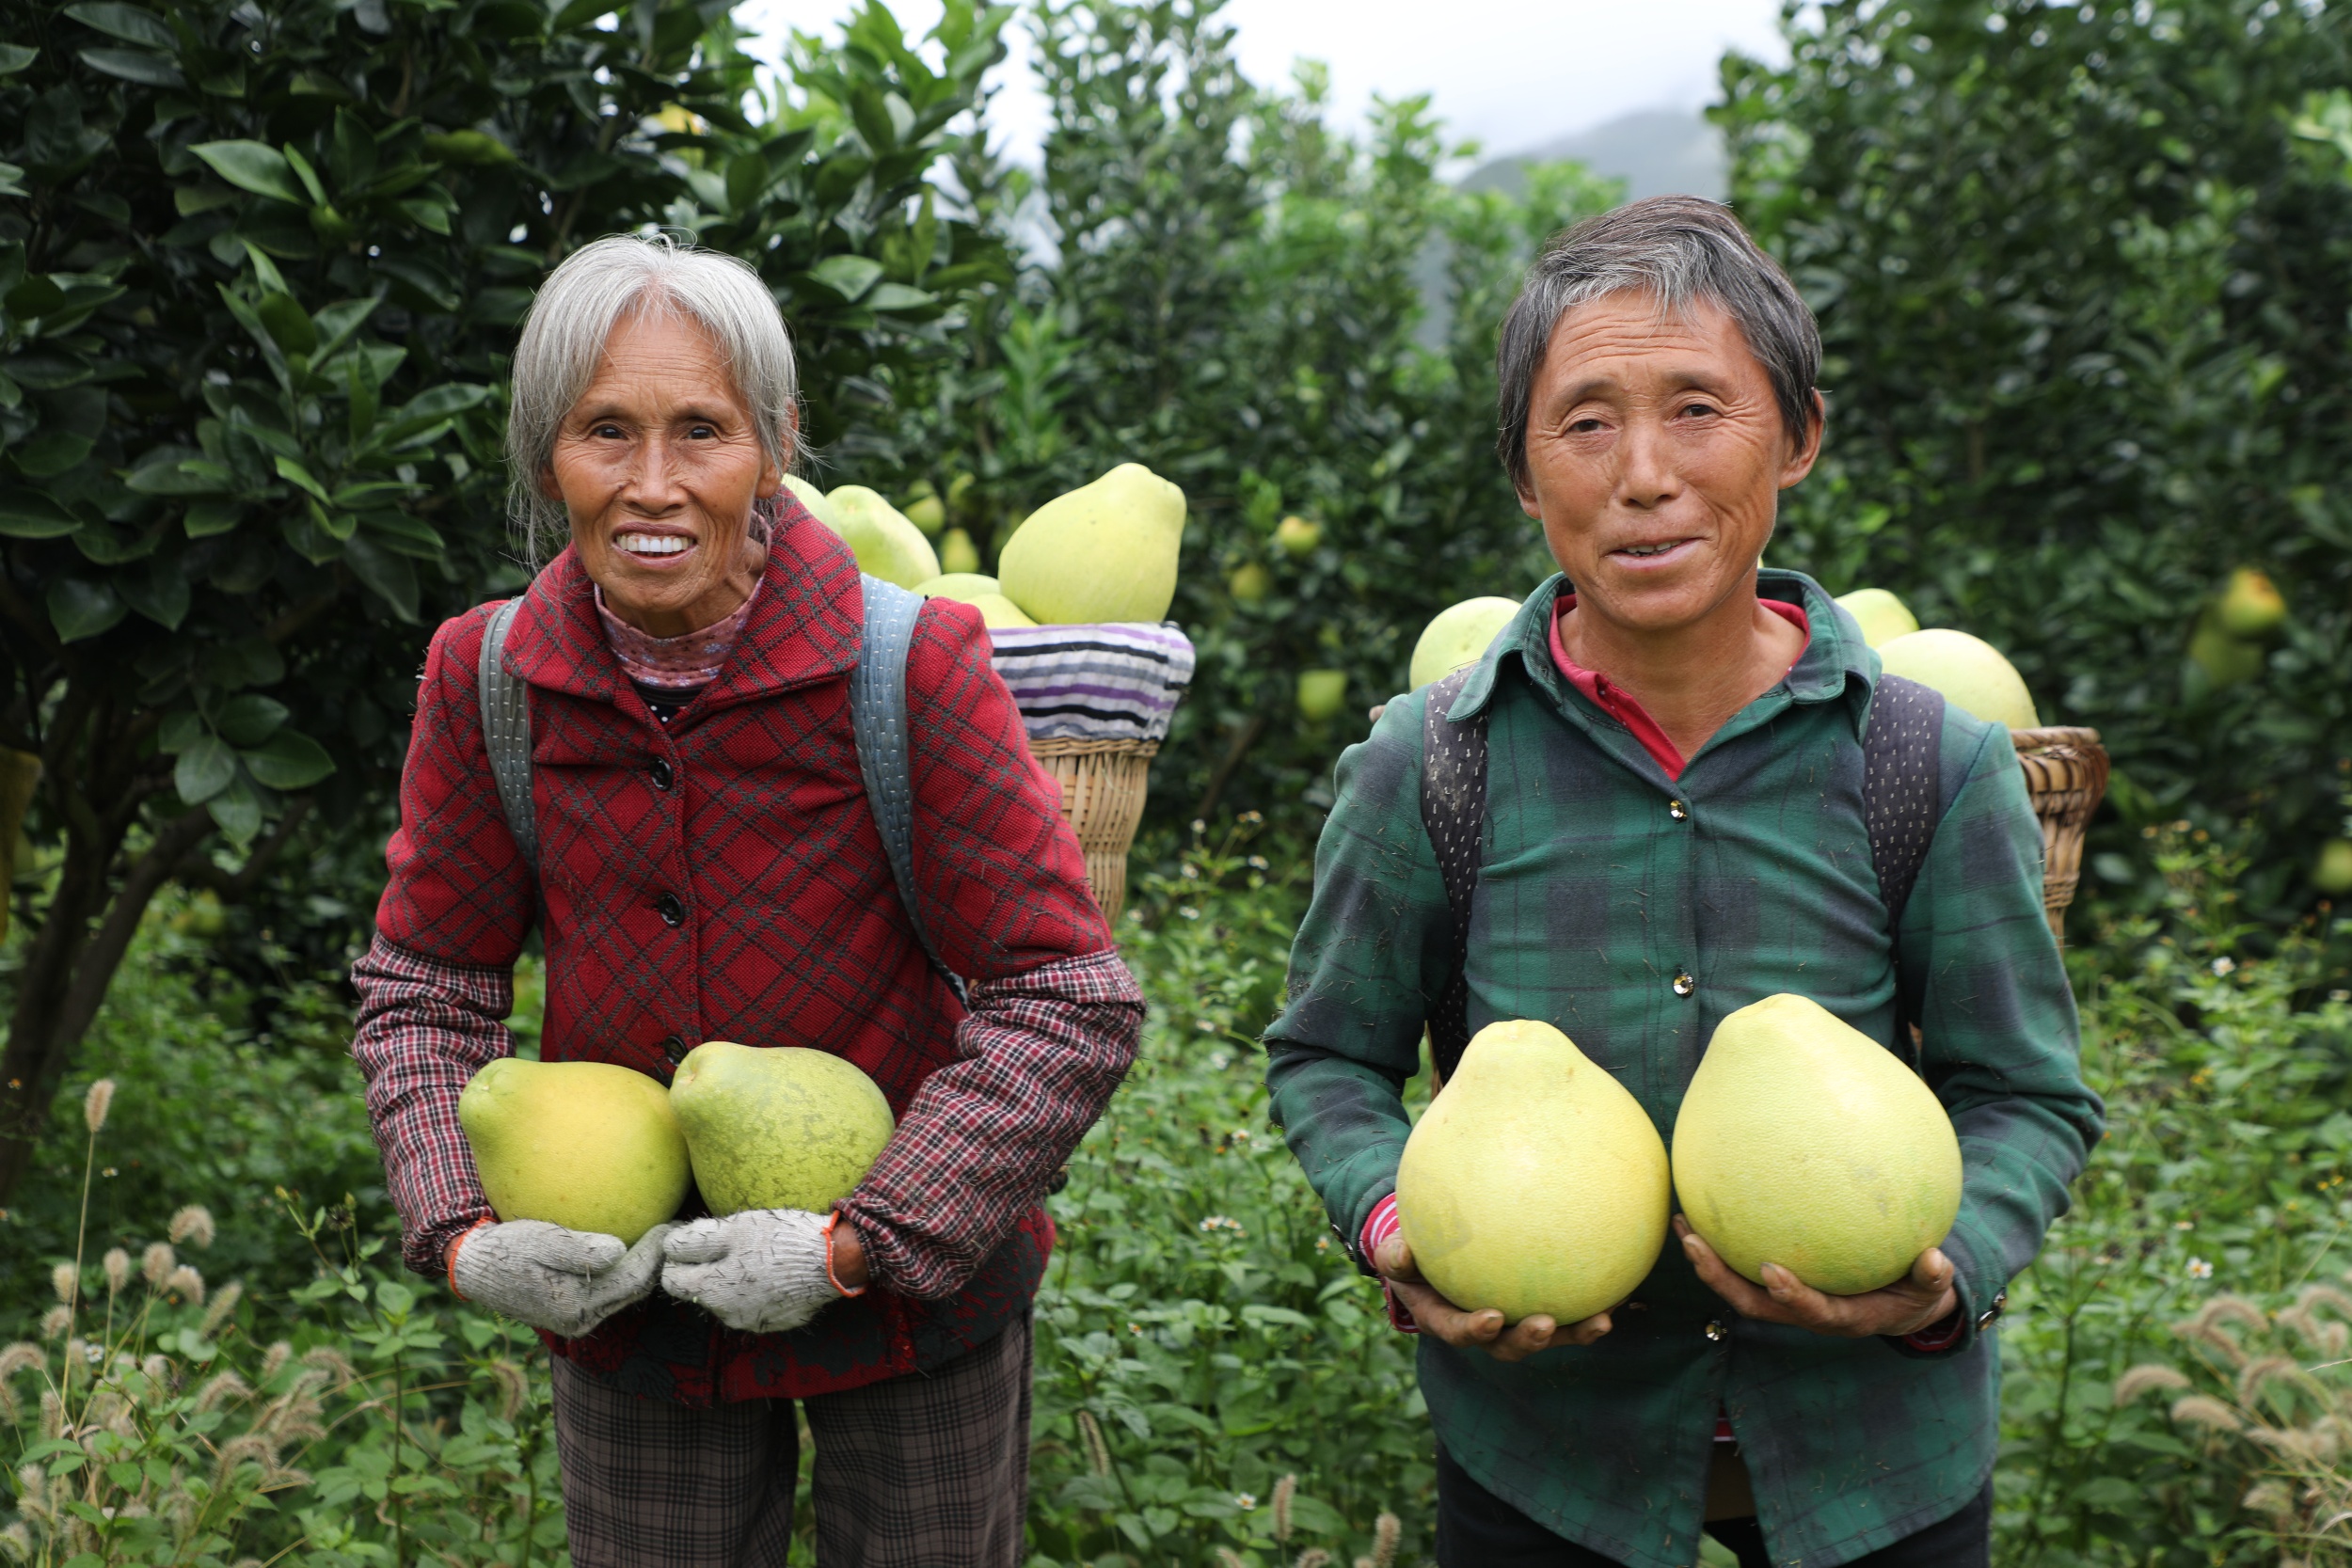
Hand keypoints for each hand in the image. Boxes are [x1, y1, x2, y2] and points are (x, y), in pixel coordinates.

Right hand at [451, 1220, 672, 1337]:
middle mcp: (581, 1319)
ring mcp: (578, 1317)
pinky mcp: (575, 1308)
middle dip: (659, 1262)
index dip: (655, 1254)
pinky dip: (628, 1269)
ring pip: (625, 1292)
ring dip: (647, 1267)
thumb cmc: (507, 1249)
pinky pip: (611, 1289)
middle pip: (634, 1290)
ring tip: (665, 1236)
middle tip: (680, 1229)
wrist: (476, 1268)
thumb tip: (619, 1250)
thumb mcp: (539, 1241)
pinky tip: (638, 1245)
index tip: (671, 1225)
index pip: (630, 1280)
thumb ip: (578, 1249)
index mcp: (574, 1306)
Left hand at [662, 1209, 848, 1333]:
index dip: (679, 1257)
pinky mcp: (775, 1322)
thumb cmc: (781, 1240)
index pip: (671, 1280)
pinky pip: (753, 1304)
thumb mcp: (735, 1228)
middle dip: (707, 1268)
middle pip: (700, 1290)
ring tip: (759, 1255)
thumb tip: (669, 1244)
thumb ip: (696, 1239)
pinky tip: (775, 1271)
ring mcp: (752, 1322)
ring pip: (728, 1298)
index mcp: (712, 1292)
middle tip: (732, 1243)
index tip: (696, 1240)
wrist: (833, 1261)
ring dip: (733, 1280)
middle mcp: (727, 1315)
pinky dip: (757, 1290)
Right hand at [1373, 1234, 1614, 1361]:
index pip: (1459, 1331)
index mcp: (1446, 1319)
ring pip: (1545, 1335)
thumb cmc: (1411, 1251)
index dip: (1475, 1330)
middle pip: (1508, 1345)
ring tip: (1602, 1320)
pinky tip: (1621, 1289)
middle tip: (1546, 1325)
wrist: (1433, 1254)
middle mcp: (1483, 1329)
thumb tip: (1399, 1252)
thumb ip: (1395, 1254)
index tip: (1491, 1317)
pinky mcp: (1538, 1306)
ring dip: (1574, 1332)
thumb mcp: (1395, 1252)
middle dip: (1529, 1340)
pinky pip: (1567, 1309)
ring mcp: (1513, 1321)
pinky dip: (1591, 1304)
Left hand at [1675, 1217, 1957, 1336]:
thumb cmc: (1916, 1291)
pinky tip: (1704, 1208)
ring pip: (1739, 1286)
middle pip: (1755, 1303)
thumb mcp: (1932, 1288)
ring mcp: (1787, 1300)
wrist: (1900, 1305)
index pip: (1813, 1311)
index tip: (1772, 1271)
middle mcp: (1806, 1312)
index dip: (1792, 1296)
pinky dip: (1722, 1243)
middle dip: (1721, 1278)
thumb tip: (1937, 1259)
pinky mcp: (1778, 1283)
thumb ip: (1933, 1277)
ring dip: (1708, 1260)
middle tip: (1694, 1243)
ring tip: (1682, 1224)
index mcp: (1843, 1317)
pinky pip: (1744, 1264)